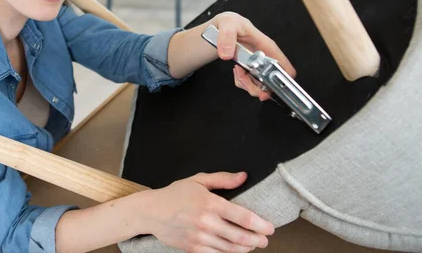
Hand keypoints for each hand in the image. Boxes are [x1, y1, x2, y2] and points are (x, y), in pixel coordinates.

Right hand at [144, 172, 273, 252]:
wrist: (151, 212)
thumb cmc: (175, 194)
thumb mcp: (198, 180)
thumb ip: (223, 179)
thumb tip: (244, 176)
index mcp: (210, 203)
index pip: (243, 217)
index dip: (261, 225)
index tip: (270, 228)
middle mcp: (207, 222)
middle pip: (241, 236)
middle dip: (257, 240)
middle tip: (265, 240)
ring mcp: (200, 237)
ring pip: (231, 248)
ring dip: (245, 249)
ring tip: (252, 245)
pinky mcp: (193, 249)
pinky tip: (235, 250)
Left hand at [210, 12, 295, 100]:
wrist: (220, 27)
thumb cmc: (230, 23)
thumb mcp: (228, 24)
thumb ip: (227, 37)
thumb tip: (228, 54)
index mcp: (266, 45)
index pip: (284, 66)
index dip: (282, 80)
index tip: (267, 84)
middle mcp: (265, 57)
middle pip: (272, 82)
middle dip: (257, 86)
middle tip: (244, 76)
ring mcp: (258, 65)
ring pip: (260, 86)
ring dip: (247, 85)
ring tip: (237, 71)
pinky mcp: (249, 69)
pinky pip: (248, 84)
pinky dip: (241, 82)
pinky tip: (236, 71)